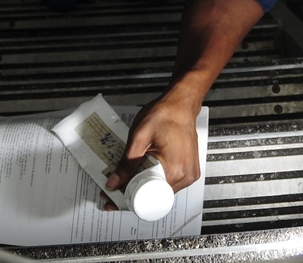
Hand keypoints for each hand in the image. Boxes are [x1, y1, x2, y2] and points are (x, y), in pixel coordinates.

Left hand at [103, 89, 201, 208]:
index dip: (128, 199)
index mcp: (175, 170)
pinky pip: (168, 182)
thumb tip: (114, 182)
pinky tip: (144, 170)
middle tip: (117, 186)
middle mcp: (185, 176)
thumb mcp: (139, 137)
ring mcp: (189, 174)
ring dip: (144, 186)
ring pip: (160, 190)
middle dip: (133, 193)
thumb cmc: (164, 114)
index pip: (148, 198)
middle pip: (154, 196)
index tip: (114, 198)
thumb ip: (126, 163)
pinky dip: (155, 179)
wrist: (180, 104)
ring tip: (130, 175)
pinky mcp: (189, 171)